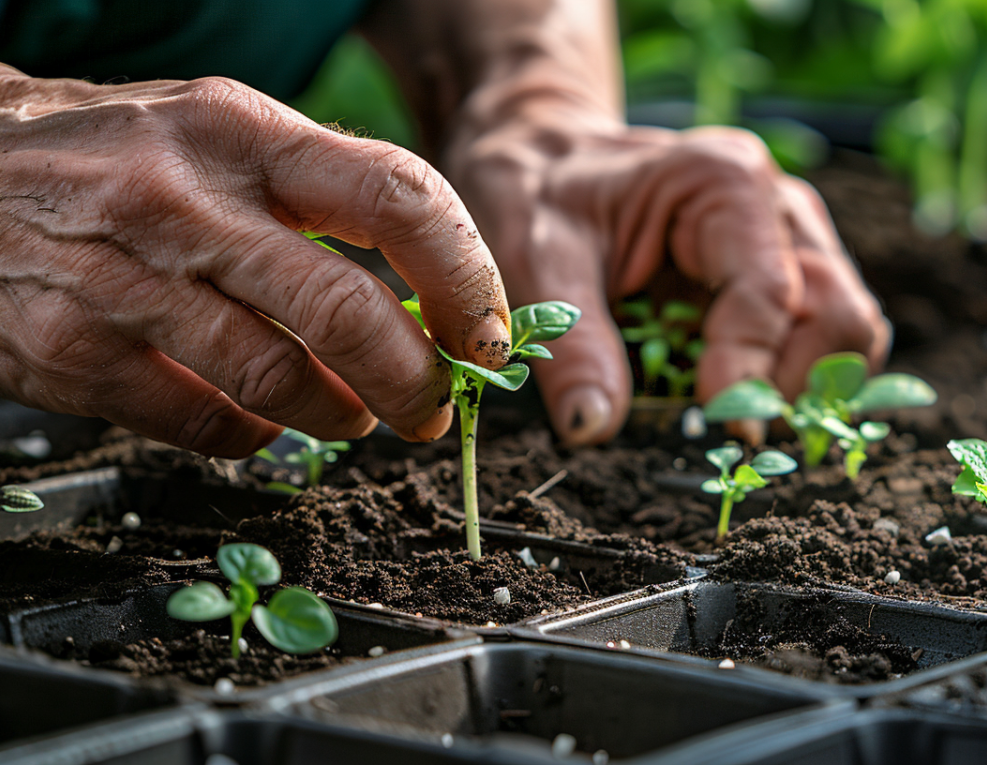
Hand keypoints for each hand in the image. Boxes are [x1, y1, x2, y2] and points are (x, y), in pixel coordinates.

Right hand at [0, 71, 508, 456]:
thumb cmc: (117, 157)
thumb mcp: (220, 133)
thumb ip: (321, 195)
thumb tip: (434, 292)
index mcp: (242, 131)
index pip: (398, 198)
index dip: (465, 279)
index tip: (487, 334)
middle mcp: (185, 200)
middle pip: (346, 312)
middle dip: (415, 380)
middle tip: (435, 408)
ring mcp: (122, 279)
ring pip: (278, 381)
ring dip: (339, 416)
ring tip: (354, 417)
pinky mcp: (72, 352)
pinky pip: (202, 423)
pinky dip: (252, 438)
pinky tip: (260, 424)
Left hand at [448, 115, 891, 444]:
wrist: (548, 158)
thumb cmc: (542, 191)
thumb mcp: (537, 257)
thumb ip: (573, 341)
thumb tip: (593, 428)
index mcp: (727, 183)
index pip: (773, 292)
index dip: (752, 371)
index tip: (720, 427)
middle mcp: (779, 211)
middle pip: (839, 314)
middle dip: (792, 387)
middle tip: (725, 431)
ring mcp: (792, 247)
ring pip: (846, 333)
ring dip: (800, 391)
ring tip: (728, 418)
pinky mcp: (786, 283)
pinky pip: (822, 344)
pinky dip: (790, 385)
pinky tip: (733, 402)